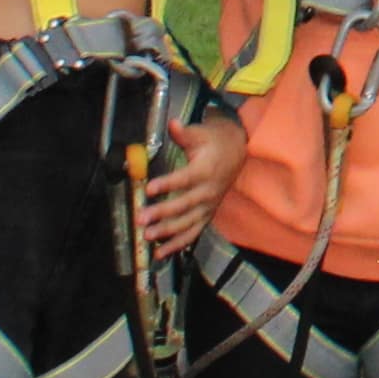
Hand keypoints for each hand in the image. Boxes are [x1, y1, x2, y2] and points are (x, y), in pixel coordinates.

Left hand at [136, 113, 245, 260]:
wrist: (237, 152)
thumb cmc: (214, 142)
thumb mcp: (200, 133)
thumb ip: (183, 133)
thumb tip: (172, 124)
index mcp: (205, 170)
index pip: (184, 179)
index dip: (167, 184)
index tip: (148, 189)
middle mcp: (208, 191)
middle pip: (184, 205)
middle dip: (161, 213)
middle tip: (141, 219)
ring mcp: (208, 206)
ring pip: (188, 223)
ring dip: (167, 232)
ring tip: (147, 236)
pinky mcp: (207, 215)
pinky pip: (193, 233)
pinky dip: (178, 244)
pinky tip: (161, 253)